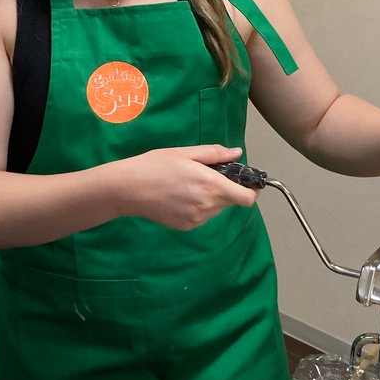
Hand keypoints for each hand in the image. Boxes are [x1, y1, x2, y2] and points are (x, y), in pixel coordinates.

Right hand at [115, 144, 255, 230]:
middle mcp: (208, 206)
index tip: (245, 182)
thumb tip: (237, 153)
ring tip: (189, 185)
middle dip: (227, 189)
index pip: (247, 198)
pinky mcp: (186, 226)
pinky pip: (202, 216)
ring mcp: (197, 219)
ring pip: (216, 209)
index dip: (251, 190)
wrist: (129, 188)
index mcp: (212, 185)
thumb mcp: (186, 153)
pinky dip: (198, 207)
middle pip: (231, 201)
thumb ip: (215, 154)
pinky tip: (180, 197)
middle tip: (207, 176)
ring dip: (212, 198)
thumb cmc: (156, 165)